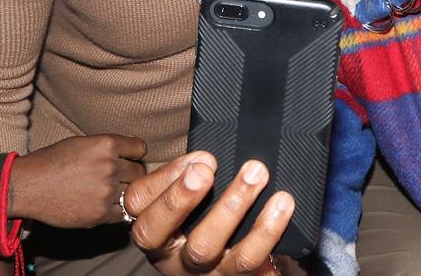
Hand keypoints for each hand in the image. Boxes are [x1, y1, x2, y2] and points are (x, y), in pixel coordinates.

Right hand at [9, 134, 145, 227]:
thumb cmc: (51, 161)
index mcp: (106, 144)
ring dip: (124, 193)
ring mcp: (107, 192)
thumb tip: (128, 154)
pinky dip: (116, 210)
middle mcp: (110, 166)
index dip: (134, 154)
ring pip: (133, 193)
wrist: (28, 187)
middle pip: (139, 171)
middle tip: (117, 177)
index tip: (128, 158)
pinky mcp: (101, 214)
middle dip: (130, 174)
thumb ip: (106, 147)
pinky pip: (123, 213)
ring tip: (108, 191)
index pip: (140, 148)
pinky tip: (104, 205)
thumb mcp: (81, 143)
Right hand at [125, 151, 293, 274]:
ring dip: (233, 206)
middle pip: (160, 232)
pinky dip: (266, 232)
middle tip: (207, 168)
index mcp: (151, 227)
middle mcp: (170, 256)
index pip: (138, 203)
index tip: (196, 157)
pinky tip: (281, 206)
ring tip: (256, 173)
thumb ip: (188, 175)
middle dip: (182, 198)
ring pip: (206, 248)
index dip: (165, 178)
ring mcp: (202, 272)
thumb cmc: (203, 214)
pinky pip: (250, 263)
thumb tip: (206, 160)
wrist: (231, 258)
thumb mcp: (185, 194)